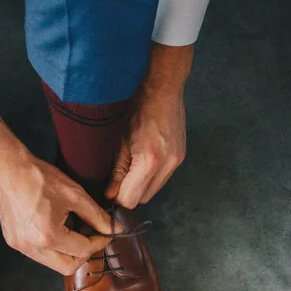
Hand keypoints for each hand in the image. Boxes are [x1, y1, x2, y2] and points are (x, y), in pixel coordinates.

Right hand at [0, 108, 112, 274]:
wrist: (7, 168)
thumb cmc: (39, 177)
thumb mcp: (75, 194)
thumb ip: (97, 216)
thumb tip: (116, 229)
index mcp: (49, 236)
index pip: (84, 251)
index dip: (100, 241)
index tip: (106, 232)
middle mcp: (32, 247)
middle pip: (68, 266)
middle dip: (84, 253)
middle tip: (91, 234)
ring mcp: (20, 246)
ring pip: (53, 263)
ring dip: (68, 251)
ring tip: (73, 228)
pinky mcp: (13, 241)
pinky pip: (39, 254)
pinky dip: (52, 246)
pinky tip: (56, 227)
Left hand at [106, 42, 192, 208]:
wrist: (164, 91)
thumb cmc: (139, 111)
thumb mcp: (121, 142)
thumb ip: (117, 172)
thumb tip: (110, 194)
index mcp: (149, 161)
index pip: (130, 199)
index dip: (118, 197)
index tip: (111, 188)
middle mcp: (166, 165)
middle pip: (143, 199)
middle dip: (129, 192)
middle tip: (119, 177)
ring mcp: (176, 163)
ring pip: (154, 191)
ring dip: (141, 185)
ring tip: (133, 166)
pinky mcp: (180, 158)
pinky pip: (163, 179)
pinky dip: (151, 176)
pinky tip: (145, 160)